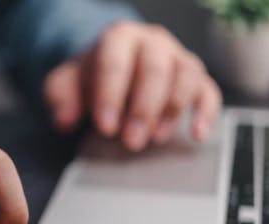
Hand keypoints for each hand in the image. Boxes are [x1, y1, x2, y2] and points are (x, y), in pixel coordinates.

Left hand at [44, 21, 221, 150]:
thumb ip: (60, 98)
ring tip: (156, 138)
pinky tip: (197, 134)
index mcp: (118, 37)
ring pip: (186, 75)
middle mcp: (152, 42)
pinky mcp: (196, 78)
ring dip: (173, 110)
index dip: (111, 96)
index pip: (115, 62)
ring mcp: (177, 57)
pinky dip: (206, 112)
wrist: (111, 69)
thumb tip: (64, 120)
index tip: (106, 127)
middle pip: (155, 69)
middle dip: (143, 109)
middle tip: (131, 141)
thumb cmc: (90, 78)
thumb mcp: (65, 84)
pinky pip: (209, 90)